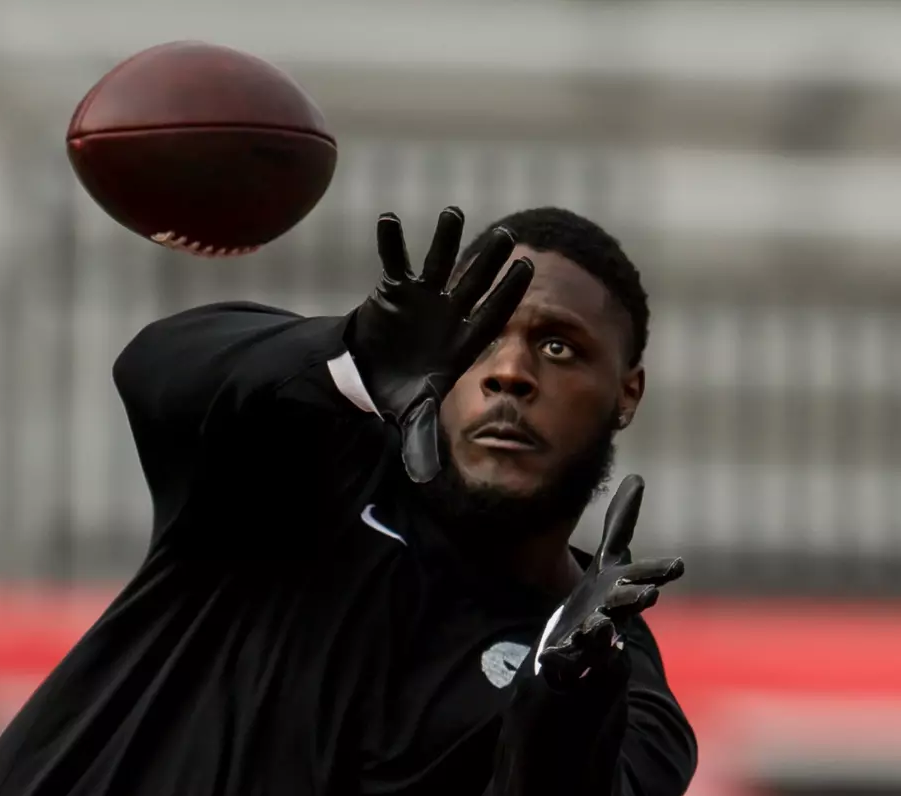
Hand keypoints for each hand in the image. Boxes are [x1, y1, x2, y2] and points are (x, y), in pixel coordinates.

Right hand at [346, 206, 534, 482]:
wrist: (373, 375)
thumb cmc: (403, 391)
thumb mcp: (413, 415)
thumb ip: (421, 439)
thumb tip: (425, 477)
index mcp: (463, 340)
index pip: (492, 314)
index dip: (508, 294)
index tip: (527, 270)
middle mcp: (449, 312)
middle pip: (474, 282)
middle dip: (488, 261)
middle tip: (507, 236)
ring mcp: (424, 298)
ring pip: (439, 263)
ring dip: (446, 240)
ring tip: (454, 213)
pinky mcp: (395, 289)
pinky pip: (393, 260)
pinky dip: (391, 241)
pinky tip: (390, 219)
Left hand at [535, 475, 684, 689]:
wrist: (584, 644)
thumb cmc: (605, 597)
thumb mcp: (610, 559)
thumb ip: (622, 523)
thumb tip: (637, 477)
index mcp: (622, 588)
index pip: (643, 576)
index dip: (659, 572)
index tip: (678, 565)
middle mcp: (613, 613)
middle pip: (626, 606)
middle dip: (636, 599)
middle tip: (648, 596)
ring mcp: (593, 638)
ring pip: (600, 636)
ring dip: (602, 633)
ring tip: (601, 628)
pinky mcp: (569, 658)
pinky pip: (566, 661)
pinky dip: (563, 660)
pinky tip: (553, 656)